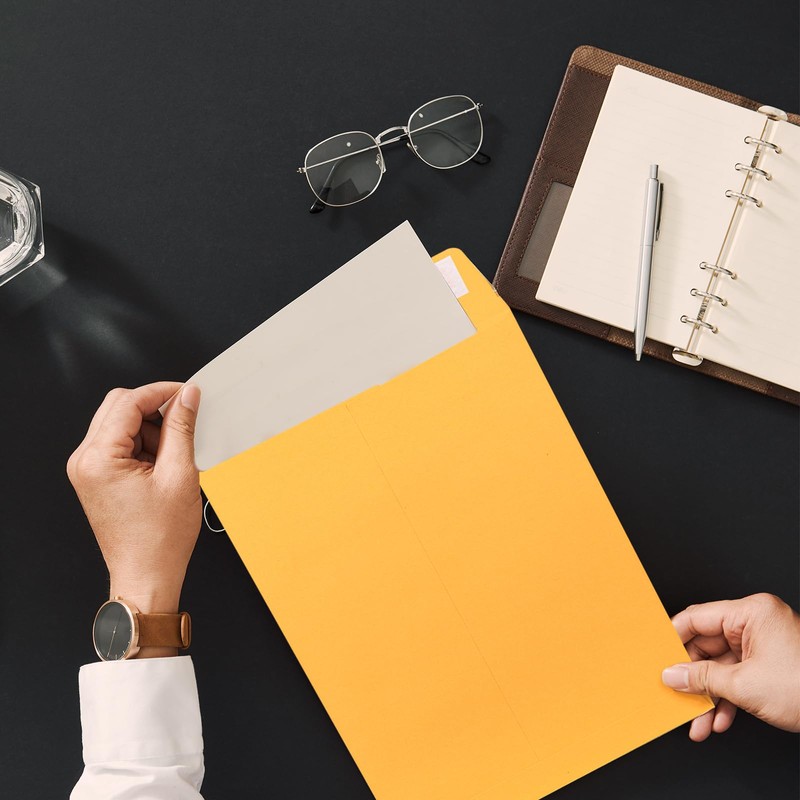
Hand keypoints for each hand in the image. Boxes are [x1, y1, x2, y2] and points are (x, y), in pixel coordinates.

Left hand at [67, 382, 201, 656]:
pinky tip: (162, 465)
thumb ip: (182, 428)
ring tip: (172, 459)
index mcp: (98, 458)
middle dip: (155, 410)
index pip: (128, 402)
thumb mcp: (180, 474)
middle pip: (118, 407)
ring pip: (120, 424)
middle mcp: (85, 460)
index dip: (161, 392)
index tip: (187, 392)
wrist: (147, 575)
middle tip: (185, 420)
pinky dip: (143, 445)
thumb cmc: (160, 539)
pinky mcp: (96, 477)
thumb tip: (186, 397)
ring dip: (150, 430)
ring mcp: (87, 469)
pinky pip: (119, 444)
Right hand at [662, 593, 799, 740]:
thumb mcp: (745, 685)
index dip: (673, 639)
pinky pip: (739, 677)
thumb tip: (672, 675)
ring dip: (709, 696)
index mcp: (751, 612)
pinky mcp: (771, 665)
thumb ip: (702, 678)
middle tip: (675, 695)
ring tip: (697, 721)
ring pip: (722, 667)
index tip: (656, 656)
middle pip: (707, 646)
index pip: (697, 618)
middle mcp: (757, 623)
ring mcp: (765, 645)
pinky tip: (719, 720)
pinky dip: (728, 699)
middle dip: (693, 678)